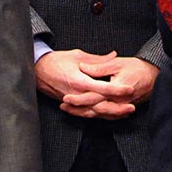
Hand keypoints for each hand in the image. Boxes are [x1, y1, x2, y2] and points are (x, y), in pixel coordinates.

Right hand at [35, 49, 153, 119]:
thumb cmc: (57, 61)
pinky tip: (110, 115)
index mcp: (80, 80)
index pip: (102, 88)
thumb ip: (98, 59)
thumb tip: (114, 55)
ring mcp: (74, 102)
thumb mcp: (78, 55)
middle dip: (118, 108)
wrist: (38, 71)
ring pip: (95, 113)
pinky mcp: (71, 106)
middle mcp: (77, 94)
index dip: (117, 90)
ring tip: (125, 113)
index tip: (130, 89)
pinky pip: (87, 114)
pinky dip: (99, 115)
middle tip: (133, 107)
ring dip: (111, 114)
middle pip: (101, 106)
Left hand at [73, 56, 158, 118]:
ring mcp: (119, 108)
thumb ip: (99, 66)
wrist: (153, 76)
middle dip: (77, 108)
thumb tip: (83, 67)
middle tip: (63, 105)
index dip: (79, 98)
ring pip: (98, 115)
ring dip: (82, 113)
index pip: (93, 97)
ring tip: (68, 109)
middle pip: (93, 109)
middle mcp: (117, 102)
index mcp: (115, 90)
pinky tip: (84, 112)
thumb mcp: (117, 63)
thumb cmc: (137, 68)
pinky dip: (93, 115)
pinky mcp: (120, 109)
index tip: (66, 97)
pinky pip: (105, 116)